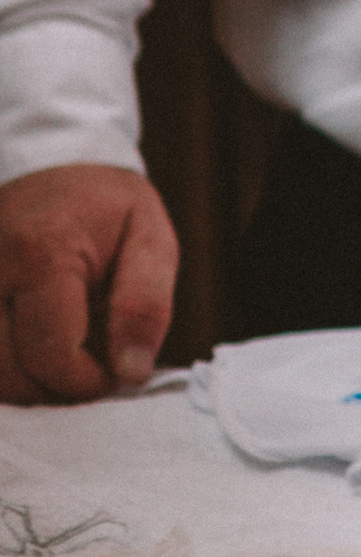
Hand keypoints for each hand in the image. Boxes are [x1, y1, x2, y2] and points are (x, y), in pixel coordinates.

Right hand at [0, 163, 179, 401]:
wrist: (54, 165)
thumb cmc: (107, 206)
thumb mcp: (150, 238)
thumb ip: (145, 305)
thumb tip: (129, 373)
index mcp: (40, 252)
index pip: (51, 356)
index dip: (87, 382)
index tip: (114, 371)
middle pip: (8, 375)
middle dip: (54, 391)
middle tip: (91, 372)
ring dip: (26, 386)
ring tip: (65, 361)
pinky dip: (6, 370)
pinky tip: (35, 355)